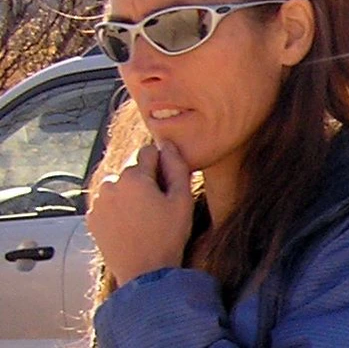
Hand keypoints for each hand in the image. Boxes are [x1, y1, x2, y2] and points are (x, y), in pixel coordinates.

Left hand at [86, 141, 192, 285]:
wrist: (144, 276)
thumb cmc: (166, 237)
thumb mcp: (182, 199)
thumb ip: (177, 165)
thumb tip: (168, 145)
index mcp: (132, 177)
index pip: (148, 151)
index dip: (162, 165)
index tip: (167, 185)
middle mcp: (110, 184)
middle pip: (132, 167)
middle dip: (145, 178)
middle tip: (157, 204)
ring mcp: (98, 202)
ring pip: (119, 183)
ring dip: (130, 191)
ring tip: (144, 215)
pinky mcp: (92, 218)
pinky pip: (108, 200)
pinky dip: (118, 206)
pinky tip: (131, 224)